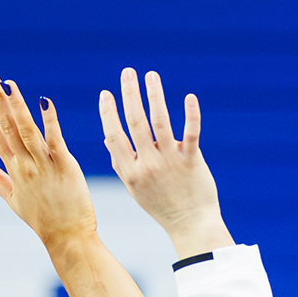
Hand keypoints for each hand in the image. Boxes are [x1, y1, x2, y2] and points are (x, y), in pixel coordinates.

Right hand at [0, 71, 97, 250]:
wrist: (66, 237)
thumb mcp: (14, 201)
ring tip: (6, 83)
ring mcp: (43, 164)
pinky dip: (49, 120)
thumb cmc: (43, 221)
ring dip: (16, 105)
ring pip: (26, 129)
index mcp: (13, 169)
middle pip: (7, 126)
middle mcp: (24, 164)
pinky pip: (54, 139)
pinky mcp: (64, 166)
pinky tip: (44, 101)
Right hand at [99, 69, 231, 256]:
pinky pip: (190, 133)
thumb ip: (120, 162)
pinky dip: (190, 114)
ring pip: (160, 122)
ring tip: (150, 76)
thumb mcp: (134, 188)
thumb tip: (107, 137)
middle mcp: (147, 165)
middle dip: (129, 95)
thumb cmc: (161, 205)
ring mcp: (170, 162)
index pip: (114, 136)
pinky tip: (189, 97)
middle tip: (127, 72)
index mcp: (130, 171)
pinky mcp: (191, 161)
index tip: (105, 93)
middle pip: (135, 123)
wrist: (190, 224)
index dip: (108, 113)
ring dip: (154, 95)